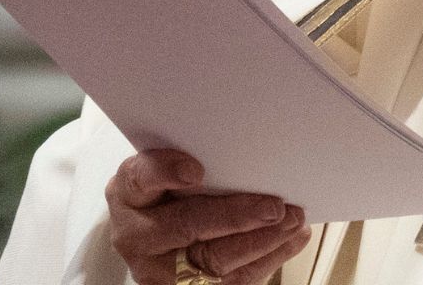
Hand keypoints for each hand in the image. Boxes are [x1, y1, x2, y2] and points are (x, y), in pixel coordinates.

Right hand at [105, 150, 308, 283]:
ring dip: (260, 241)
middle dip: (236, 216)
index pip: (140, 178)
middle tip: (274, 207)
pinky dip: (267, 259)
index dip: (166, 172)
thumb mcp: (172, 173)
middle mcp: (136, 233)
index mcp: (130, 192)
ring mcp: (156, 268)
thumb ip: (203, 162)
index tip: (196, 171)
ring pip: (211, 259)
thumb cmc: (171, 195)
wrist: (159, 242)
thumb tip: (255, 151)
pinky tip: (290, 240)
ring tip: (292, 221)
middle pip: (185, 225)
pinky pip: (230, 281)